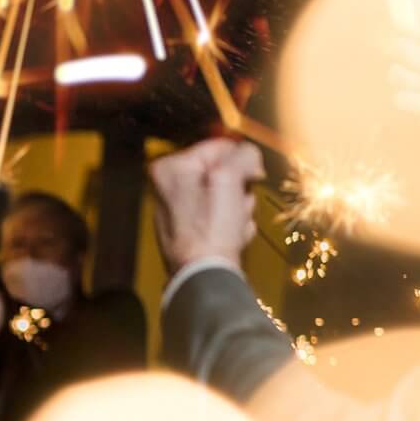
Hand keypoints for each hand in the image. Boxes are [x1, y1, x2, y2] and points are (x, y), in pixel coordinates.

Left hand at [148, 138, 263, 274]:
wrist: (205, 274)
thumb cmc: (211, 229)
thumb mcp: (229, 177)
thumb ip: (242, 154)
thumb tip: (248, 154)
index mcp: (169, 168)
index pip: (220, 146)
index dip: (241, 161)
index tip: (250, 176)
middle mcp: (169, 187)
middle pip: (226, 173)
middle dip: (239, 190)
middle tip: (234, 207)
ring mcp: (181, 209)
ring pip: (229, 195)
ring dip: (240, 210)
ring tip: (231, 225)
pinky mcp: (193, 229)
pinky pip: (225, 216)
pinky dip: (233, 225)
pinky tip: (229, 237)